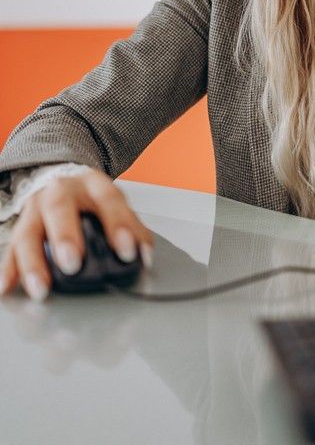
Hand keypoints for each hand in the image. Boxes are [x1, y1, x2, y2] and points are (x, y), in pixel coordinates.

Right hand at [0, 169, 153, 300]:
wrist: (63, 182)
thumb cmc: (92, 200)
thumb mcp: (114, 204)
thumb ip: (130, 228)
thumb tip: (144, 256)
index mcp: (92, 184)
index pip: (108, 199)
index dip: (118, 225)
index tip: (127, 251)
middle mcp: (60, 192)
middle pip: (59, 208)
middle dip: (65, 236)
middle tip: (73, 263)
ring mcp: (36, 209)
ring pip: (28, 232)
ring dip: (33, 262)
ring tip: (41, 288)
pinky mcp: (20, 227)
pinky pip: (11, 249)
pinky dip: (9, 269)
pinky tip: (7, 287)